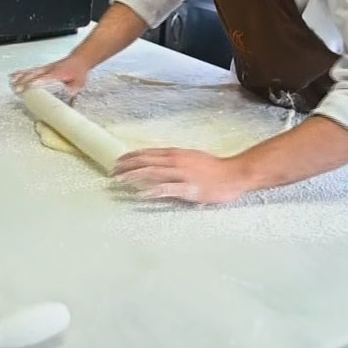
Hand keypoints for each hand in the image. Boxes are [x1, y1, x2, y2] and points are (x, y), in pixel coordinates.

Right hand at [10, 56, 90, 99]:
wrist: (79, 59)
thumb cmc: (78, 72)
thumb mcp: (79, 83)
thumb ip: (72, 91)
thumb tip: (68, 100)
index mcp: (58, 73)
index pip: (45, 78)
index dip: (37, 82)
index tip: (29, 87)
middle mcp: (49, 69)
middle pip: (34, 75)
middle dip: (25, 82)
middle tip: (16, 89)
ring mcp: (45, 68)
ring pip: (30, 72)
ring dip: (20, 78)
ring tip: (12, 83)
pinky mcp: (43, 68)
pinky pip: (30, 70)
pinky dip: (21, 73)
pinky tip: (13, 75)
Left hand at [111, 149, 249, 204]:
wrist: (235, 174)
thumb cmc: (215, 168)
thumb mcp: (192, 159)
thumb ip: (176, 161)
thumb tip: (160, 165)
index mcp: (177, 154)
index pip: (149, 153)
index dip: (132, 156)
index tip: (118, 160)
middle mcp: (177, 161)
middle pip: (147, 161)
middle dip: (127, 165)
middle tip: (112, 171)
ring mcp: (182, 174)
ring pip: (153, 172)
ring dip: (134, 175)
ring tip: (119, 180)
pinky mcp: (188, 188)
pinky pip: (167, 189)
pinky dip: (152, 190)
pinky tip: (141, 194)